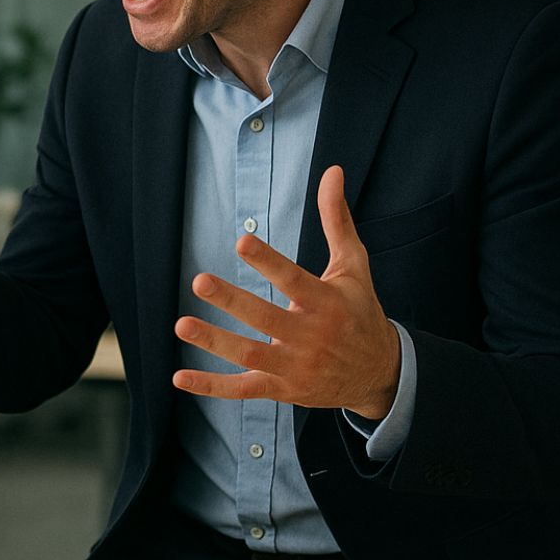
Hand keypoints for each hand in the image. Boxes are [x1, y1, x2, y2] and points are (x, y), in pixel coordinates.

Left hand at [171, 166, 400, 419]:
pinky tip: (179, 376)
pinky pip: (243, 389)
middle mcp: (311, 336)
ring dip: (214, 342)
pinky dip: (212, 386)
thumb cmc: (361, 310)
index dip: (269, 262)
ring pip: (250, 354)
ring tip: (181, 325)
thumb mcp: (353, 265)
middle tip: (199, 281)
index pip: (294, 280)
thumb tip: (332, 170)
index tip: (241, 243)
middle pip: (266, 318)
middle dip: (232, 301)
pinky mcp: (283, 389)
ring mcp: (296, 366)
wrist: (380, 373)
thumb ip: (336, 219)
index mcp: (327, 302)